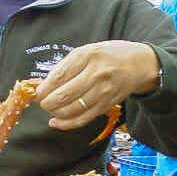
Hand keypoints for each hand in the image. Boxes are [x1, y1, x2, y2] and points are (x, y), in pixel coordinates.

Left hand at [35, 41, 159, 131]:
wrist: (139, 64)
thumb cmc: (107, 56)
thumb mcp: (86, 51)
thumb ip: (65, 67)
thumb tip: (43, 86)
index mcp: (87, 56)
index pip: (59, 76)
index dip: (44, 88)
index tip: (37, 93)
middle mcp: (96, 73)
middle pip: (65, 95)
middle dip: (48, 103)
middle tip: (43, 103)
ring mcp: (103, 91)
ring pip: (73, 109)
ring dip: (56, 113)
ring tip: (51, 110)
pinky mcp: (107, 105)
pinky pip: (83, 119)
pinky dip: (66, 124)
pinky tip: (56, 123)